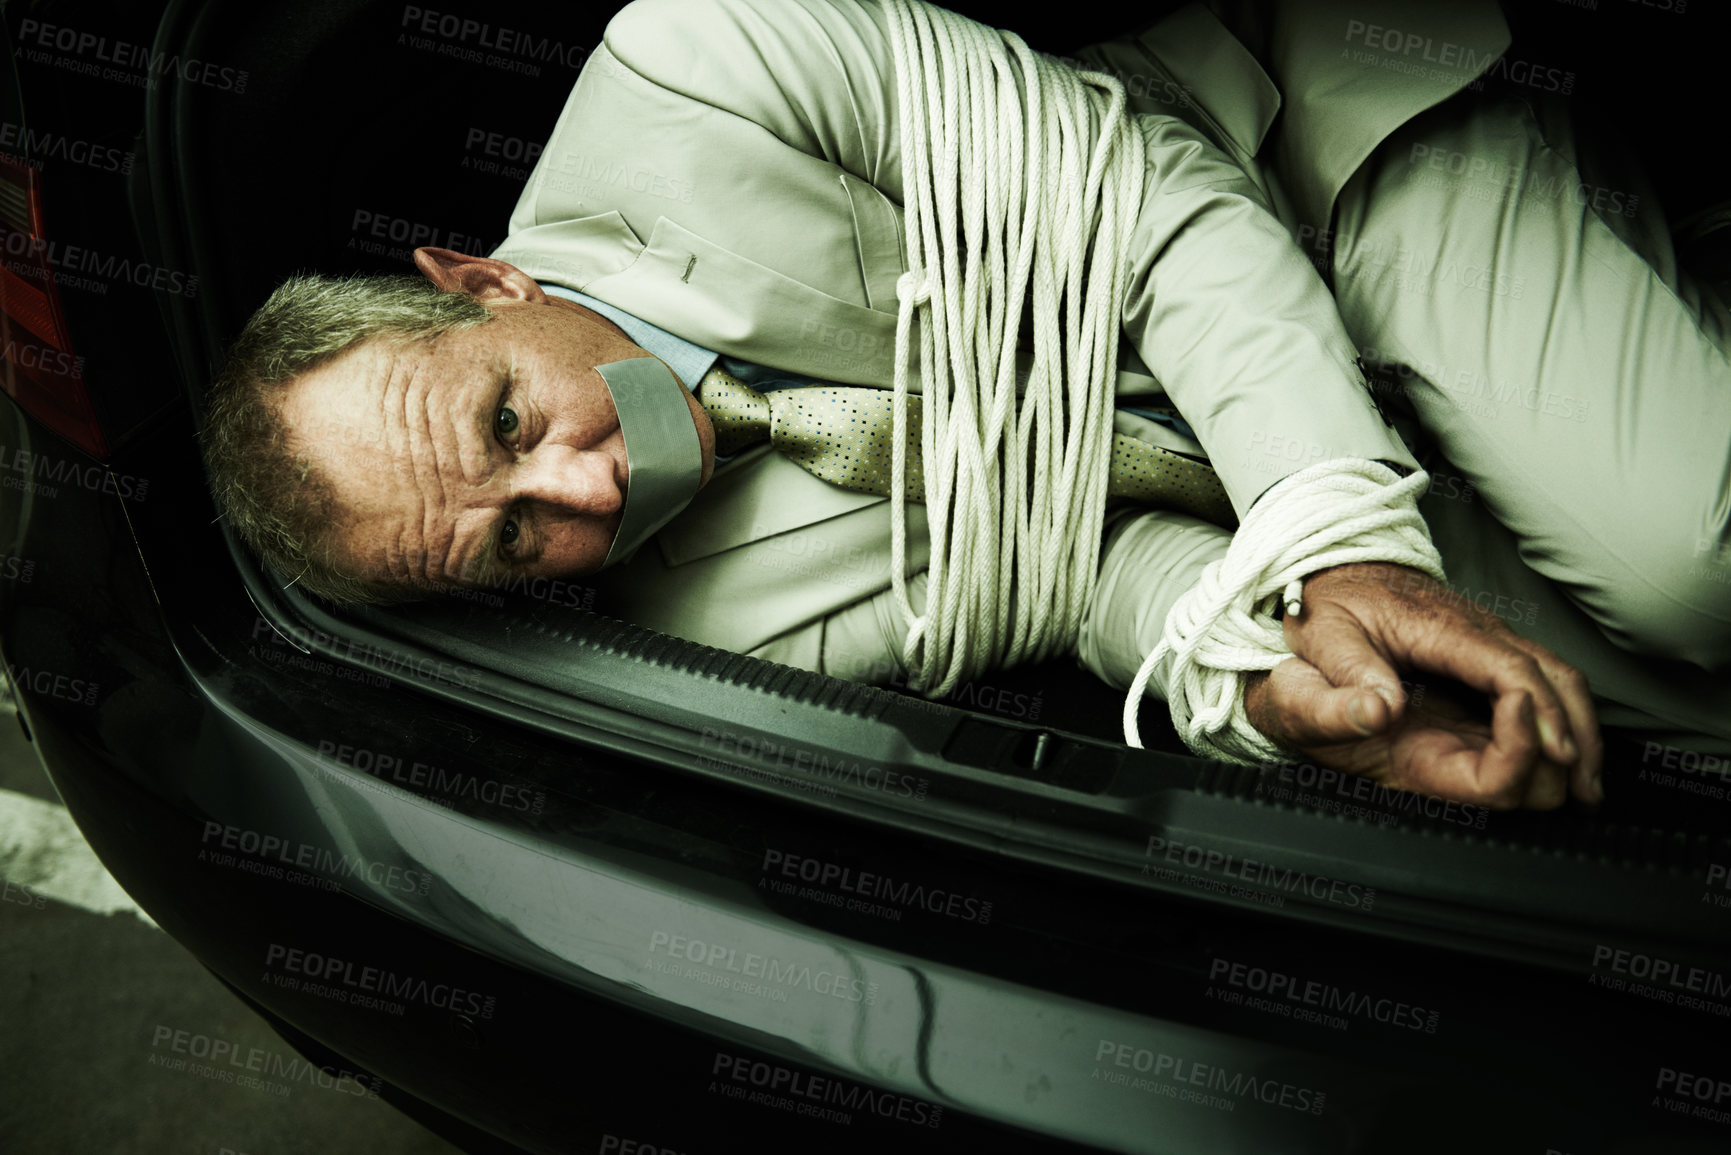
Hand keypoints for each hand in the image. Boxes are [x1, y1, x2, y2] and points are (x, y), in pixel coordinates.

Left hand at [1242, 562, 1602, 808]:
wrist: (1339, 569)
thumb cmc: (1331, 605)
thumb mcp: (1322, 636)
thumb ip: (1348, 675)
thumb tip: (1381, 711)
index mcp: (1441, 628)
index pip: (1509, 670)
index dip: (1538, 714)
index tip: (1556, 754)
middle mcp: (1479, 630)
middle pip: (1552, 674)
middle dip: (1575, 729)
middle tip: (1583, 785)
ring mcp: (1489, 638)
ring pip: (1558, 676)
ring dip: (1580, 726)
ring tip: (1588, 782)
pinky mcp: (1488, 648)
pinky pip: (1541, 679)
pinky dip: (1563, 713)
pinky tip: (1566, 749)